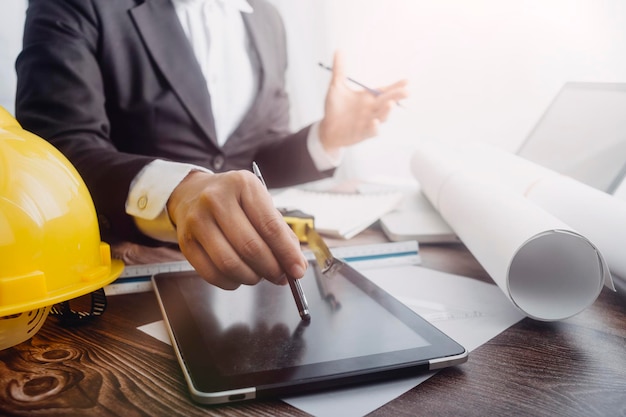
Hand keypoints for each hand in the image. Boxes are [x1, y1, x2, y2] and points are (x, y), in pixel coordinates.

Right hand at [166, 170, 307, 289]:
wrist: (191, 193)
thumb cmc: (234, 200)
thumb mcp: (259, 203)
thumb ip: (280, 232)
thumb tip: (296, 266)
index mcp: (243, 185)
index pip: (270, 226)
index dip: (287, 253)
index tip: (298, 270)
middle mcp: (216, 199)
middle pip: (250, 247)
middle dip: (271, 269)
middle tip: (280, 276)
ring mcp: (197, 220)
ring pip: (230, 263)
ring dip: (251, 277)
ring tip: (259, 275)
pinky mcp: (185, 242)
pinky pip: (211, 274)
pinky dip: (231, 282)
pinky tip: (239, 277)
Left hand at [318, 51, 408, 153]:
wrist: (327, 128)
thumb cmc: (334, 108)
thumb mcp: (336, 87)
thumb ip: (340, 70)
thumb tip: (338, 50)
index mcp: (369, 98)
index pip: (385, 91)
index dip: (395, 86)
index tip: (406, 81)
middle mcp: (372, 110)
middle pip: (387, 103)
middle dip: (396, 97)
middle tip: (406, 92)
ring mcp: (369, 122)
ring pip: (382, 117)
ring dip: (386, 111)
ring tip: (390, 104)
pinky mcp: (362, 133)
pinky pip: (371, 131)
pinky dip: (374, 127)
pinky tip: (374, 122)